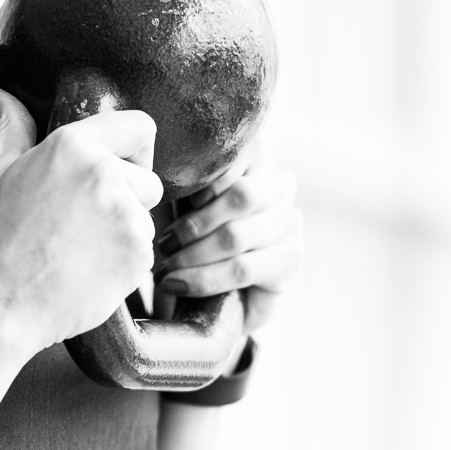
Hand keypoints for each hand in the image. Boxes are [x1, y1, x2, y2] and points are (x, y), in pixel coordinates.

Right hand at [0, 91, 164, 352]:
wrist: (0, 306)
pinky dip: (124, 267)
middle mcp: (104, 173)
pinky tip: (88, 273)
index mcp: (73, 144)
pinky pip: (147, 256)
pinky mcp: (138, 254)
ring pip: (148, 222)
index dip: (136, 152)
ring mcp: (125, 215)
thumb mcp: (0, 173)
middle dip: (129, 203)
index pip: (141, 127)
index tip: (120, 172)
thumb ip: (12, 128)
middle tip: (84, 228)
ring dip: (124, 238)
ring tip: (80, 254)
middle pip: (150, 182)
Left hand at [153, 136, 301, 335]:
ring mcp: (289, 222)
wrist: (214, 294)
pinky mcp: (289, 260)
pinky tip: (177, 284)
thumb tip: (161, 173)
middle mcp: (279, 185)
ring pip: (237, 236)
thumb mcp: (183, 200)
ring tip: (167, 267)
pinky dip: (204, 279)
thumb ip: (183, 182)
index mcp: (256, 157)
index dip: (205, 180)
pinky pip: (243, 269)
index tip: (177, 200)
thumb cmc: (193, 233)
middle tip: (165, 243)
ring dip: (194, 255)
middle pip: (242, 197)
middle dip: (195, 224)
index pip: (238, 155)